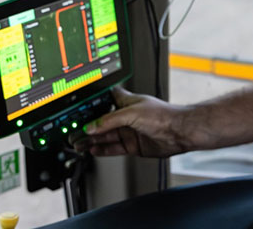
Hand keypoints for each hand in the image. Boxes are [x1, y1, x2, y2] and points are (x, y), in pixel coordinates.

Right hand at [73, 87, 192, 157]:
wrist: (179, 132)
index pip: (103, 101)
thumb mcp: (131, 113)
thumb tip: (92, 126)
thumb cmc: (163, 115)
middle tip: (73, 133)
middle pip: (101, 122)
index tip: (76, 113)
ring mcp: (129, 131)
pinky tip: (92, 150)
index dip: (90, 106)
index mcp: (125, 101)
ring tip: (78, 144)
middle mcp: (126, 116)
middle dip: (87, 128)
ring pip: (105, 137)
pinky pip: (113, 148)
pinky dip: (102, 150)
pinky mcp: (132, 145)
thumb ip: (110, 121)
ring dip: (91, 140)